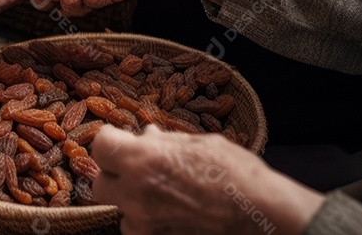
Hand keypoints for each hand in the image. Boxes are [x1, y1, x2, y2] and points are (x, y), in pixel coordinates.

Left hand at [92, 125, 323, 234]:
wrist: (261, 213)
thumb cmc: (235, 172)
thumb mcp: (197, 144)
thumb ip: (164, 142)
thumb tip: (146, 136)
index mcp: (142, 160)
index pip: (101, 146)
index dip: (110, 139)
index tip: (121, 138)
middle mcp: (136, 193)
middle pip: (100, 182)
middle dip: (115, 172)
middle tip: (137, 165)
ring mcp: (145, 223)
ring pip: (119, 210)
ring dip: (131, 199)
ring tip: (158, 191)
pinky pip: (138, 229)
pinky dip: (146, 220)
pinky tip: (167, 210)